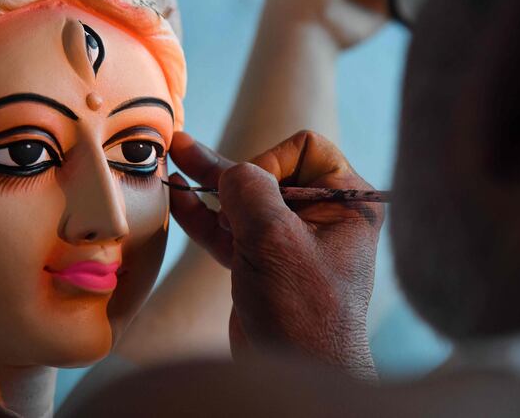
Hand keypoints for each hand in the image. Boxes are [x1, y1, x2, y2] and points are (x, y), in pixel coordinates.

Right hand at [168, 131, 383, 379]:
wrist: (297, 372)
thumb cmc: (304, 311)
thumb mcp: (276, 239)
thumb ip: (249, 191)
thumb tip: (230, 170)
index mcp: (345, 203)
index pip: (305, 149)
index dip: (270, 163)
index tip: (254, 196)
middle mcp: (321, 216)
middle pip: (268, 173)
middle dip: (228, 169)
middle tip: (185, 147)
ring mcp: (290, 241)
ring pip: (244, 202)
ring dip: (207, 188)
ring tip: (174, 162)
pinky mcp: (264, 263)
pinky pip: (231, 230)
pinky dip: (204, 216)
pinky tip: (178, 198)